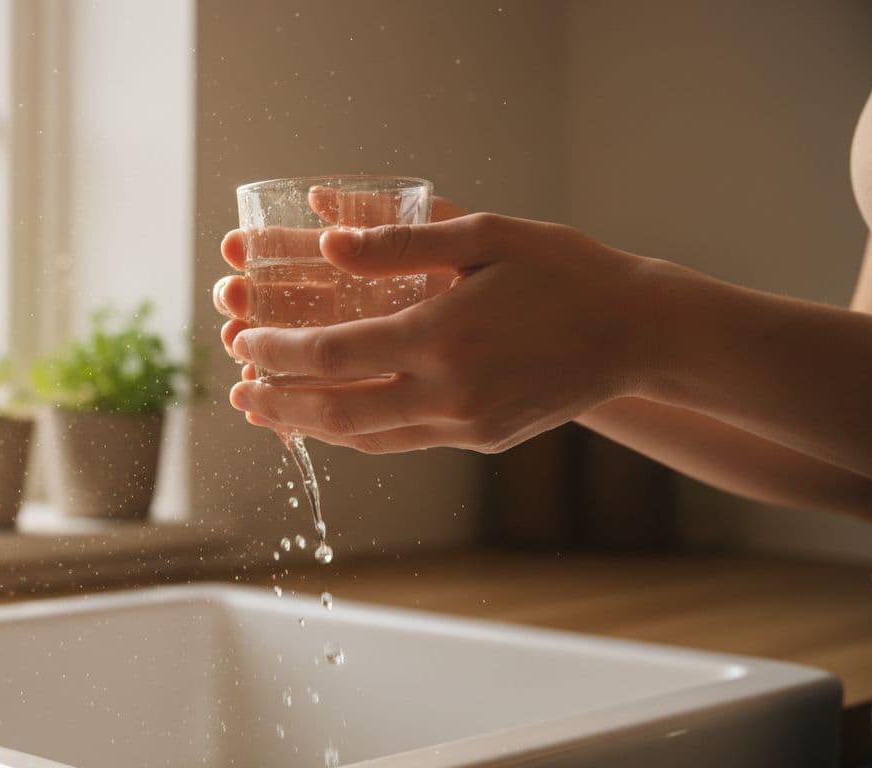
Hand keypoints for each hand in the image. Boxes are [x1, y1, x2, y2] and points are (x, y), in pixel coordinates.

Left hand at [214, 208, 655, 453]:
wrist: (637, 332)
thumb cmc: (562, 270)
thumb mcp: (484, 236)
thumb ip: (400, 244)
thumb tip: (326, 242)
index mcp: (442, 335)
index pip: (331, 355)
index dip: (275, 351)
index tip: (240, 339)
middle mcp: (448, 392)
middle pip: (334, 410)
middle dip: (275, 399)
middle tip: (234, 387)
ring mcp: (465, 424)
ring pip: (363, 438)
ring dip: (305, 424)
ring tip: (263, 409)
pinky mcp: (481, 440)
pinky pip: (399, 443)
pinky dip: (354, 434)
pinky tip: (327, 419)